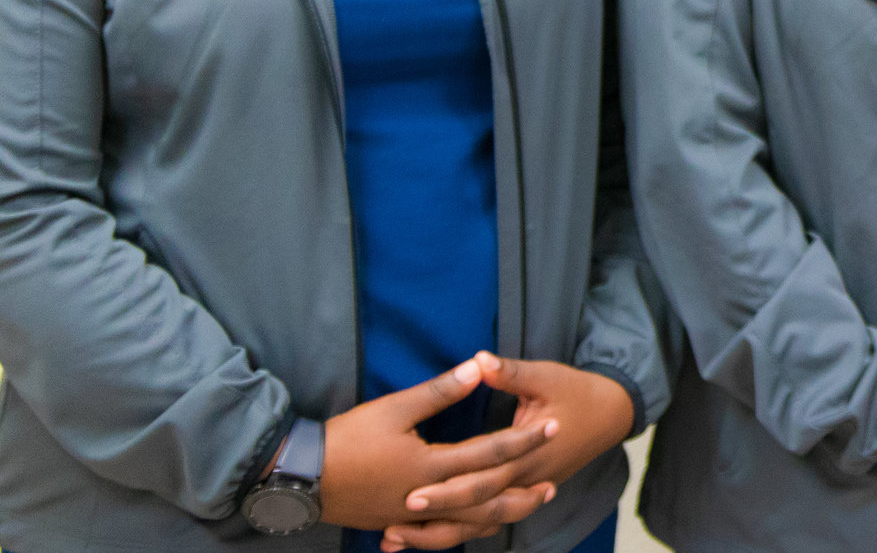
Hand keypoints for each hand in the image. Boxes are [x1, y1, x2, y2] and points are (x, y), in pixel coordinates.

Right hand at [318, 356, 557, 539]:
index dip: (524, 440)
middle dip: (521, 494)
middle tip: (551, 487)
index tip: (553, 426)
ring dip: (497, 516)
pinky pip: (438, 534)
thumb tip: (479, 367)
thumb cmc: (347, 439)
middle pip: (486, 500)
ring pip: (465, 523)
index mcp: (430, 466)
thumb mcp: (394, 408)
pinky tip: (474, 525)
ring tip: (522, 508)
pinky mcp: (395, 524)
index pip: (489, 453)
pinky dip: (462, 530)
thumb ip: (440, 391)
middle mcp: (426, 498)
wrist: (299, 477)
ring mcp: (410, 517)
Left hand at [379, 357, 636, 550]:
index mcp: (528, 455)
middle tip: (391, 525)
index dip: (446, 489)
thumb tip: (478, 360)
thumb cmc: (577, 392)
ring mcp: (526, 491)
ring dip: (439, 535)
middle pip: (475, 511)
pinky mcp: (523, 493)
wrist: (611, 415)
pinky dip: (456, 530)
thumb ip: (510, 373)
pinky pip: (487, 520)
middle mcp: (525, 481)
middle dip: (434, 518)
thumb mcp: (546, 376)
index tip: (410, 493)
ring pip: (480, 525)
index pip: (482, 481)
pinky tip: (423, 534)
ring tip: (396, 540)